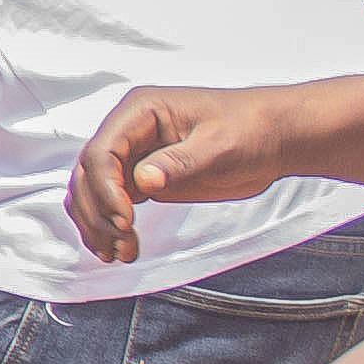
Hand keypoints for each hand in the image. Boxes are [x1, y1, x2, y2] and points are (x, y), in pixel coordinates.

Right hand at [69, 83, 298, 263]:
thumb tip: (142, 180)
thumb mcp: (219, 144)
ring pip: (92, 191)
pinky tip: (116, 245)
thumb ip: (179, 162)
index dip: (106, 189)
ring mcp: (133, 155)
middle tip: (119, 240)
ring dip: (98, 223)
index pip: (103, 151)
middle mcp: (129, 132)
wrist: (274, 138)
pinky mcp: (142, 178)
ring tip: (116, 252)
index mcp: (141, 111)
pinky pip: (110, 202)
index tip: (124, 220)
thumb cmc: (251, 128)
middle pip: (88, 174)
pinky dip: (108, 225)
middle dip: (98, 211)